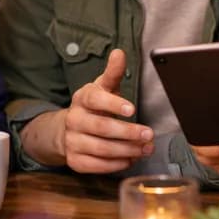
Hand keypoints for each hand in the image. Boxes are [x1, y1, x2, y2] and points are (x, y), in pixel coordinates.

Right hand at [60, 49, 153, 173]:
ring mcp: (73, 141)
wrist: (69, 129)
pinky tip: (131, 159)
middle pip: (102, 127)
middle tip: (148, 134)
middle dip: (128, 132)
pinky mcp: (75, 160)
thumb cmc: (94, 105)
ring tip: (146, 148)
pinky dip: (116, 164)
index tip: (132, 109)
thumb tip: (119, 52)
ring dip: (127, 150)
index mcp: (82, 98)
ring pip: (101, 148)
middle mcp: (75, 119)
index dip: (113, 104)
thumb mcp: (103, 87)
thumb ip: (113, 72)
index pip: (95, 99)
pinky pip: (97, 165)